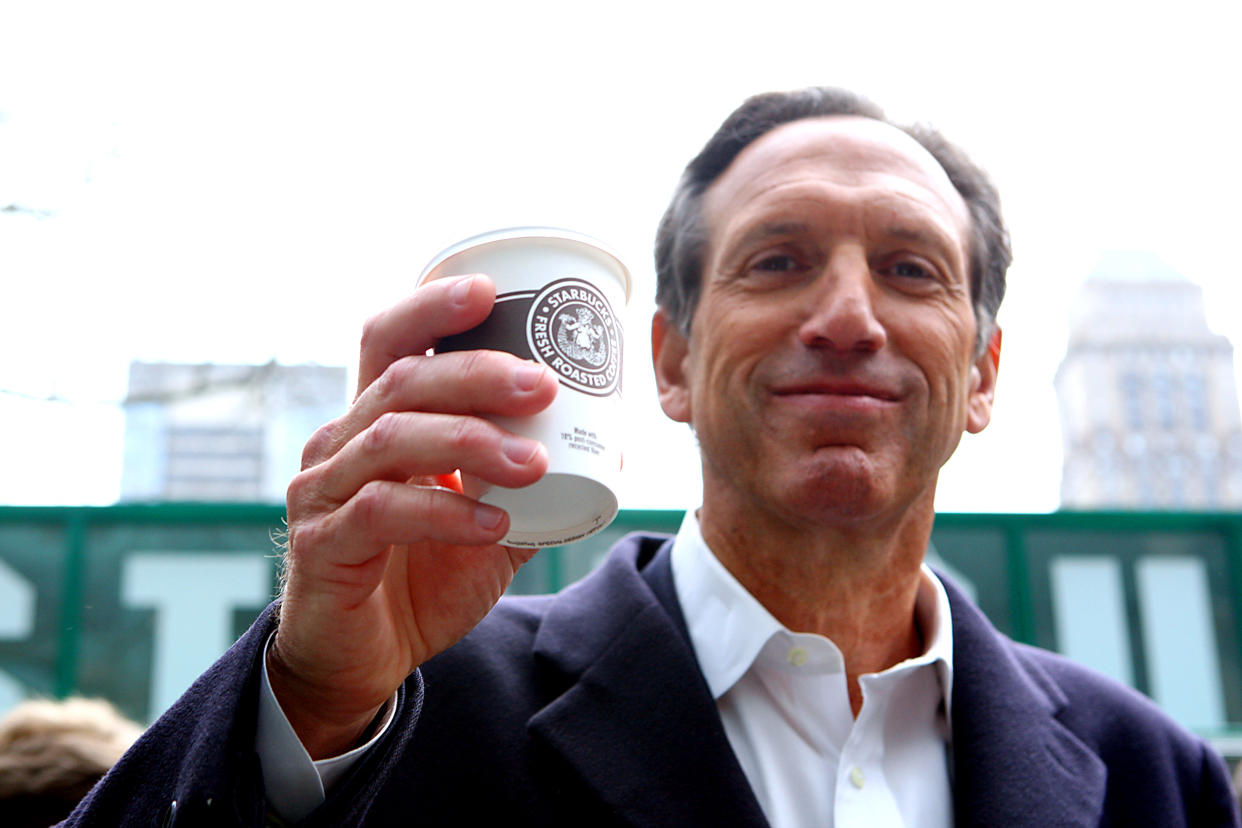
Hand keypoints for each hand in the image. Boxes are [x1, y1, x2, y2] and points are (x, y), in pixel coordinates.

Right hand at [268, 274, 557, 757]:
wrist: (364, 661)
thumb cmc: (420, 579)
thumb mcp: (484, 523)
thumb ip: (527, 486)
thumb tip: (605, 454)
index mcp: (375, 422)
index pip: (389, 341)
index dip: (430, 306)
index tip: (490, 290)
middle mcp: (340, 444)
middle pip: (401, 381)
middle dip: (476, 373)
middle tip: (543, 386)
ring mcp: (323, 493)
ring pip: (392, 439)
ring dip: (471, 441)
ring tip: (535, 462)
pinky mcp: (322, 547)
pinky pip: (383, 512)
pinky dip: (446, 512)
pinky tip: (494, 521)